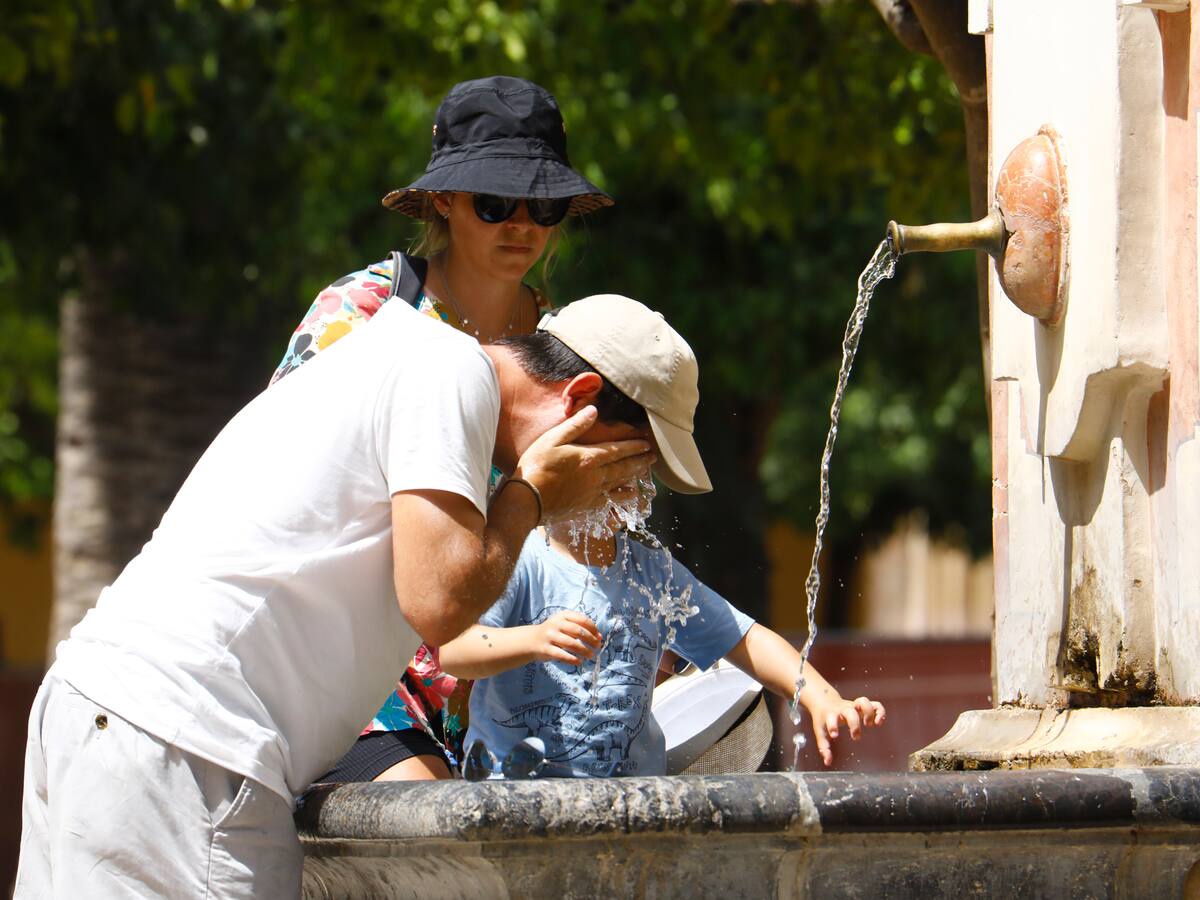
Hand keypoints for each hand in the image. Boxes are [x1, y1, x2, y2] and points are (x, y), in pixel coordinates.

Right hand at [514, 407, 655, 519]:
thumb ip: (575, 426)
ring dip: (634, 476)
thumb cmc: (536, 466)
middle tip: (653, 456)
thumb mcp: (552, 440)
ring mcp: (592, 493)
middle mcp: (596, 476)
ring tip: (645, 471)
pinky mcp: (586, 506)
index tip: (647, 443)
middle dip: (640, 460)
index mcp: (589, 457)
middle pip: (624, 467)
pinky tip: (629, 494)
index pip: (618, 450)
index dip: (634, 446)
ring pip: (620, 483)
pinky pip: (611, 500)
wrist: (526, 501)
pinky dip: (622, 496)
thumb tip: (594, 410)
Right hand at [530, 611, 602, 665]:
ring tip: (591, 656)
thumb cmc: (554, 632)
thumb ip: (580, 628)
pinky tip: (579, 662)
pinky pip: (562, 655)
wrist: (530, 640)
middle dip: (591, 640)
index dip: (593, 629)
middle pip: (578, 631)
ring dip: (584, 651)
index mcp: (563, 615)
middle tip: (597, 647)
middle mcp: (556, 624)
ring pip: (571, 644)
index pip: (582, 620)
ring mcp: (550, 636)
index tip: (599, 637)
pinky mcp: (546, 649)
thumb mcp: (564, 625)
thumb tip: (599, 637)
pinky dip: (573, 659)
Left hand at [806, 694, 885, 766]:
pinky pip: (875, 704)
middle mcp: (843, 709)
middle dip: (854, 724)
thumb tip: (828, 762)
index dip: (833, 726)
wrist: (824, 701)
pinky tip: (879, 722)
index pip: (831, 718)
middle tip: (855, 737)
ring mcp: (854, 706)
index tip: (834, 736)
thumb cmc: (823, 719)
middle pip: (850, 712)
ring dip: (868, 713)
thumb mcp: (821, 731)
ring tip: (869, 725)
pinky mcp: (862, 706)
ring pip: (864, 702)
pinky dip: (880, 711)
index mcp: (831, 715)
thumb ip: (824, 747)